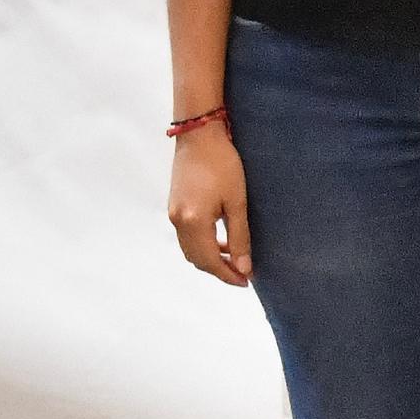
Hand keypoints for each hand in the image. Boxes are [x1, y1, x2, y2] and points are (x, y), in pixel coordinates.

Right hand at [168, 125, 253, 283]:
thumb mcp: (237, 202)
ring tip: (234, 260)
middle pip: (196, 259)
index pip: (209, 261)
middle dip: (218, 270)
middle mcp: (178, 220)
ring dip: (210, 258)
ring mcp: (173, 213)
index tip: (246, 282)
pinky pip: (187, 236)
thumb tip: (244, 267)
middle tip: (243, 275)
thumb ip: (239, 237)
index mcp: (193, 221)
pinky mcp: (174, 206)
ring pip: (190, 249)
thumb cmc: (223, 164)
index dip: (227, 275)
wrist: (199, 136)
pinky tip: (221, 241)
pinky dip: (202, 245)